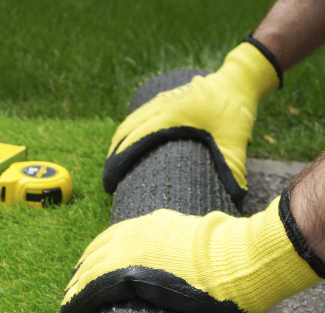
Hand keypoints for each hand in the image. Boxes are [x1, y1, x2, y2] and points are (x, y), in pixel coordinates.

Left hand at [60, 190, 323, 312]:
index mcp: (149, 224)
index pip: (112, 238)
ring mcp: (125, 252)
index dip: (99, 255)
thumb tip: (188, 238)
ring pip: (88, 271)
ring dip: (76, 289)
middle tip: (74, 288)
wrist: (233, 256)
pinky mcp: (123, 273)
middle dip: (83, 271)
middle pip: (94, 253)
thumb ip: (179, 234)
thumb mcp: (197, 232)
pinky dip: (76, 301)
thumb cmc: (227, 248)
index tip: (92, 268)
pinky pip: (90, 288)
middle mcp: (131, 233)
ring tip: (68, 305)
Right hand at [103, 41, 280, 203]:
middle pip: (127, 129)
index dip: (121, 159)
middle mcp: (162, 105)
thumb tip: (235, 196)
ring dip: (119, 140)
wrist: (238, 81)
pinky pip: (138, 114)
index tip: (112, 178)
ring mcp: (161, 99)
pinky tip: (125, 142)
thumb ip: (232, 169)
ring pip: (130, 120)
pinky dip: (128, 128)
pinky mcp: (164, 98)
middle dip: (114, 153)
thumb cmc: (235, 112)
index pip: (137, 138)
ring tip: (112, 162)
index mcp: (173, 116)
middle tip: (109, 177)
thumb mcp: (235, 143)